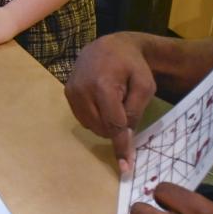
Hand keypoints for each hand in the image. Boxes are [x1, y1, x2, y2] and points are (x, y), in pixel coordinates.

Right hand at [63, 32, 156, 173]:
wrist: (109, 45)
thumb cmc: (132, 65)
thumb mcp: (145, 85)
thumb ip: (135, 111)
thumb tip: (125, 137)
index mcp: (103, 85)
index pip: (114, 124)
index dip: (121, 146)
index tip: (125, 168)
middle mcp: (82, 89)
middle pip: (102, 128)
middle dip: (117, 127)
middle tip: (126, 106)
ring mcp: (71, 91)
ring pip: (92, 126)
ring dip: (106, 123)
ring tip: (114, 100)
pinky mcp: (67, 93)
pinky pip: (84, 119)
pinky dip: (97, 117)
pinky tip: (103, 101)